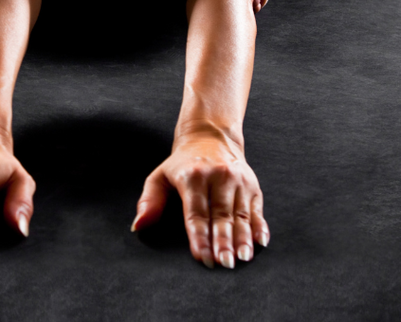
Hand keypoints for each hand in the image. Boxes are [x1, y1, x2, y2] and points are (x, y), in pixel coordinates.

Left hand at [131, 130, 268, 268]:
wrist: (210, 136)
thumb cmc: (183, 164)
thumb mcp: (160, 175)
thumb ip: (149, 201)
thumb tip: (139, 225)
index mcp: (193, 176)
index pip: (196, 212)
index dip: (199, 236)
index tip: (202, 257)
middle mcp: (218, 176)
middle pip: (221, 215)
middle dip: (223, 241)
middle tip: (224, 264)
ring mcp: (238, 180)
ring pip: (241, 214)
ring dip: (243, 238)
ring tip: (242, 258)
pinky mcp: (252, 184)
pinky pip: (257, 209)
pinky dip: (259, 226)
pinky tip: (260, 242)